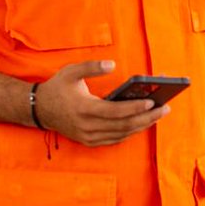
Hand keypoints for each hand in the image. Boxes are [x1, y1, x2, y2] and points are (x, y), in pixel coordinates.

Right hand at [32, 60, 168, 146]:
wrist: (39, 109)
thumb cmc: (58, 87)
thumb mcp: (71, 71)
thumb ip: (92, 66)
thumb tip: (112, 63)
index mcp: (84, 109)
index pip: (115, 111)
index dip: (135, 108)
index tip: (152, 101)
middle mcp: (87, 127)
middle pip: (123, 126)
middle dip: (147, 117)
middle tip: (165, 108)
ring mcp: (88, 137)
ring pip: (122, 134)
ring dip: (142, 125)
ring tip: (159, 114)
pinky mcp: (89, 141)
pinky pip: (115, 139)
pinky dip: (131, 132)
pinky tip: (143, 122)